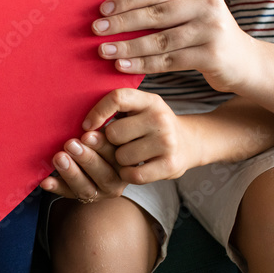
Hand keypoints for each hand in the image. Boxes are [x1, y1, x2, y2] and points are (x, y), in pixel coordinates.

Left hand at [39, 130, 126, 201]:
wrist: (94, 160)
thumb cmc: (99, 138)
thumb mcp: (108, 131)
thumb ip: (104, 125)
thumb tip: (95, 110)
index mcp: (125, 162)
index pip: (117, 155)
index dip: (102, 145)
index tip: (87, 134)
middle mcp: (115, 181)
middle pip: (103, 174)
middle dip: (86, 158)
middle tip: (70, 144)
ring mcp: (99, 193)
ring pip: (86, 188)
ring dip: (71, 173)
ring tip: (58, 158)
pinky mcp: (82, 199)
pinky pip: (68, 194)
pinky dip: (56, 187)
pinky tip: (45, 181)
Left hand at [83, 89, 200, 184]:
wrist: (189, 143)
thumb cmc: (150, 127)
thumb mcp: (138, 110)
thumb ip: (114, 112)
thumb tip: (84, 131)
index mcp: (149, 100)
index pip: (117, 98)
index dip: (97, 112)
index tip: (86, 126)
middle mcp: (160, 118)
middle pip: (113, 133)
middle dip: (109, 142)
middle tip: (118, 143)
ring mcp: (167, 142)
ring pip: (121, 156)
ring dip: (118, 160)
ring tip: (130, 154)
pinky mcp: (170, 165)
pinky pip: (133, 175)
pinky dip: (127, 175)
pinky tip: (132, 168)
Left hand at [92, 0, 256, 91]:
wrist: (247, 63)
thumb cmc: (206, 36)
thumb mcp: (192, 13)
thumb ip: (165, 8)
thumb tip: (115, 10)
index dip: (127, 0)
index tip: (102, 9)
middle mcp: (207, 6)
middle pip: (156, 14)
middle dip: (122, 22)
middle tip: (96, 29)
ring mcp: (212, 31)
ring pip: (160, 40)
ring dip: (128, 46)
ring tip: (104, 50)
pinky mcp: (212, 56)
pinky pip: (169, 61)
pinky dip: (142, 64)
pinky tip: (122, 66)